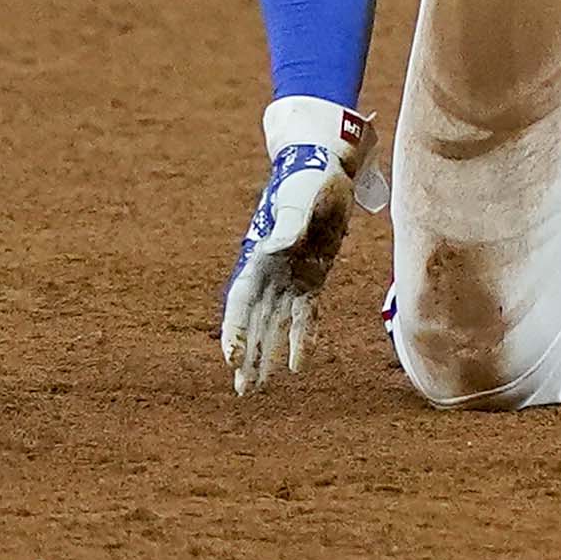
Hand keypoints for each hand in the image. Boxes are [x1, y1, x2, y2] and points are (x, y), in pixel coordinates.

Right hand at [219, 97, 386, 396]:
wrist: (327, 168)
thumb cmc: (310, 180)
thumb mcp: (302, 199)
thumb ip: (290, 223)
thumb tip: (278, 245)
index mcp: (261, 256)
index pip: (242, 301)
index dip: (237, 330)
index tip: (232, 357)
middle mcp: (270, 273)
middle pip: (255, 323)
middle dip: (247, 356)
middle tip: (241, 391)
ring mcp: (290, 277)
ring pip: (274, 326)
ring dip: (266, 356)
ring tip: (254, 389)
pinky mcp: (313, 279)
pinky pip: (304, 316)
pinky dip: (299, 340)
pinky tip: (296, 367)